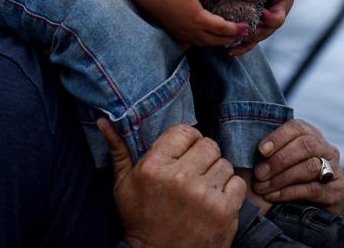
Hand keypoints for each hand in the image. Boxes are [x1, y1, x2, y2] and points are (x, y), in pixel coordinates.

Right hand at [99, 119, 244, 247]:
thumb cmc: (140, 222)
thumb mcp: (123, 186)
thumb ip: (118, 150)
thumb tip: (105, 121)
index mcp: (154, 167)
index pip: (184, 131)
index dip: (186, 141)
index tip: (183, 154)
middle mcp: (180, 178)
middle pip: (208, 145)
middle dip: (203, 157)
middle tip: (194, 173)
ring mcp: (204, 195)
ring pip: (224, 164)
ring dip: (216, 176)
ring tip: (202, 191)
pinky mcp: (224, 212)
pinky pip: (238, 184)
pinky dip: (230, 192)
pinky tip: (215, 202)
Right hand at [140, 0, 248, 46]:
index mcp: (198, 18)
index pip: (222, 28)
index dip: (236, 29)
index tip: (247, 26)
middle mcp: (192, 30)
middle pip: (216, 40)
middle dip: (232, 38)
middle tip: (245, 35)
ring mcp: (184, 33)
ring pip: (206, 44)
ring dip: (220, 42)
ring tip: (230, 38)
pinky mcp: (177, 33)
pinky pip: (196, 43)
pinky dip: (207, 42)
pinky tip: (209, 38)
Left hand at [227, 0, 295, 56]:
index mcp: (282, 6)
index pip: (278, 18)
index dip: (271, 18)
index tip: (262, 13)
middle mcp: (274, 18)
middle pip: (266, 31)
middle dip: (255, 32)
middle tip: (242, 30)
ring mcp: (263, 25)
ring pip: (256, 38)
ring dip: (245, 41)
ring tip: (232, 43)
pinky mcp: (253, 28)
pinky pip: (248, 42)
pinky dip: (239, 48)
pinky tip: (229, 52)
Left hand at [251, 119, 343, 210]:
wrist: (306, 210)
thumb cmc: (283, 178)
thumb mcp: (277, 159)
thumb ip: (268, 148)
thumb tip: (245, 138)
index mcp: (311, 134)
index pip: (297, 127)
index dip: (278, 137)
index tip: (260, 150)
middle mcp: (326, 148)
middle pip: (305, 145)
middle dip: (279, 159)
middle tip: (259, 173)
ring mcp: (334, 170)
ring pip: (309, 166)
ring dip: (282, 177)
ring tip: (263, 187)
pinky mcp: (336, 192)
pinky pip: (313, 189)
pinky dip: (289, 192)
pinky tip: (273, 195)